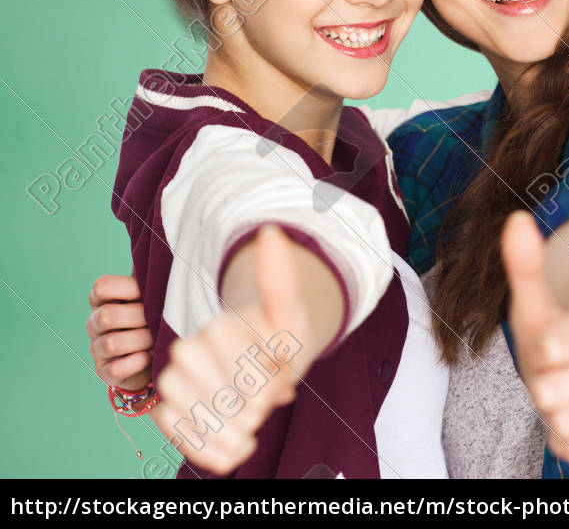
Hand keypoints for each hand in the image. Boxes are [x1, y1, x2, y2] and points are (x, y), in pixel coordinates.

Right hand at [88, 274, 152, 390]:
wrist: (157, 352)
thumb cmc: (156, 314)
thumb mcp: (153, 292)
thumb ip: (150, 273)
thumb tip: (160, 245)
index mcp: (103, 299)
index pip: (101, 287)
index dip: (126, 288)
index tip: (147, 292)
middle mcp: (95, 323)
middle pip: (107, 316)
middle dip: (138, 318)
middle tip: (157, 319)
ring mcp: (97, 348)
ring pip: (111, 343)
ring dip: (141, 341)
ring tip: (156, 339)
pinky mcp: (104, 372)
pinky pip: (116, 369)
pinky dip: (137, 363)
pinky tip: (150, 356)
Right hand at [150, 226, 306, 473]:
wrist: (262, 359)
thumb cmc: (278, 338)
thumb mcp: (289, 312)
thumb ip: (278, 279)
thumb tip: (269, 231)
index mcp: (216, 327)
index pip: (243, 375)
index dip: (265, 384)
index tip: (277, 377)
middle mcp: (185, 351)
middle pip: (223, 398)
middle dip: (251, 407)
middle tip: (265, 403)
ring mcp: (173, 383)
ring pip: (199, 419)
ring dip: (232, 431)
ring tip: (252, 426)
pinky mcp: (167, 412)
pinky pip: (182, 438)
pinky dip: (211, 450)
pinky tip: (236, 449)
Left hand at [502, 211, 568, 466]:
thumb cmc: (557, 331)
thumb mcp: (536, 300)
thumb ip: (525, 265)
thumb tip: (515, 219)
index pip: (553, 347)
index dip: (542, 351)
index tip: (550, 344)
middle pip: (552, 394)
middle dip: (541, 387)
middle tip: (554, 374)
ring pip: (568, 425)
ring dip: (554, 416)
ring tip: (564, 396)